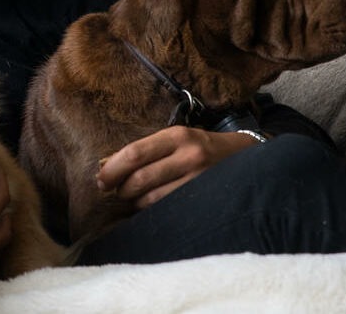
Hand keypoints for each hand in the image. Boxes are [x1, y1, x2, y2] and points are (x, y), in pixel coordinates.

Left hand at [96, 126, 257, 208]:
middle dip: (120, 189)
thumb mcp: (176, 139)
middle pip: (140, 179)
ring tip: (133, 198)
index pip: (134, 153)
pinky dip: (151, 210)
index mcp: (177, 136)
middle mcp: (189, 156)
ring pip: (151, 199)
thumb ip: (145, 150)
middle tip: (114, 191)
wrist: (244, 157)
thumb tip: (106, 166)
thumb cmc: (200, 147)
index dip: (112, 169)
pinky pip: (167, 209)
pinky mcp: (204, 197)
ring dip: (135, 202)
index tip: (100, 179)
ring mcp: (199, 179)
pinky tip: (148, 206)